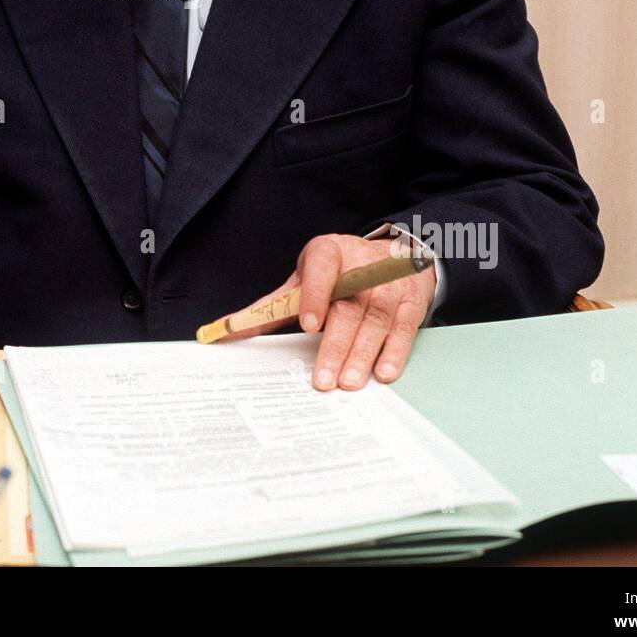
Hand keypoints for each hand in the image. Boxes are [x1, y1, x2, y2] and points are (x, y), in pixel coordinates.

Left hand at [225, 232, 434, 390]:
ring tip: (347, 383)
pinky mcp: (411, 302)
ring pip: (374, 322)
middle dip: (335, 345)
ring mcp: (389, 284)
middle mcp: (362, 266)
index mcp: (329, 253)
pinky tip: (383, 374)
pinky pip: (403, 330)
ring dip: (361, 355)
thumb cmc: (340, 271)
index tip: (308, 324)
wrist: (395, 254)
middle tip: (323, 380)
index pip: (321, 267)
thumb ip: (274, 304)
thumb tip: (225, 331)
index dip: (315, 293)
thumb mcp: (307, 276)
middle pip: (348, 307)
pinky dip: (394, 352)